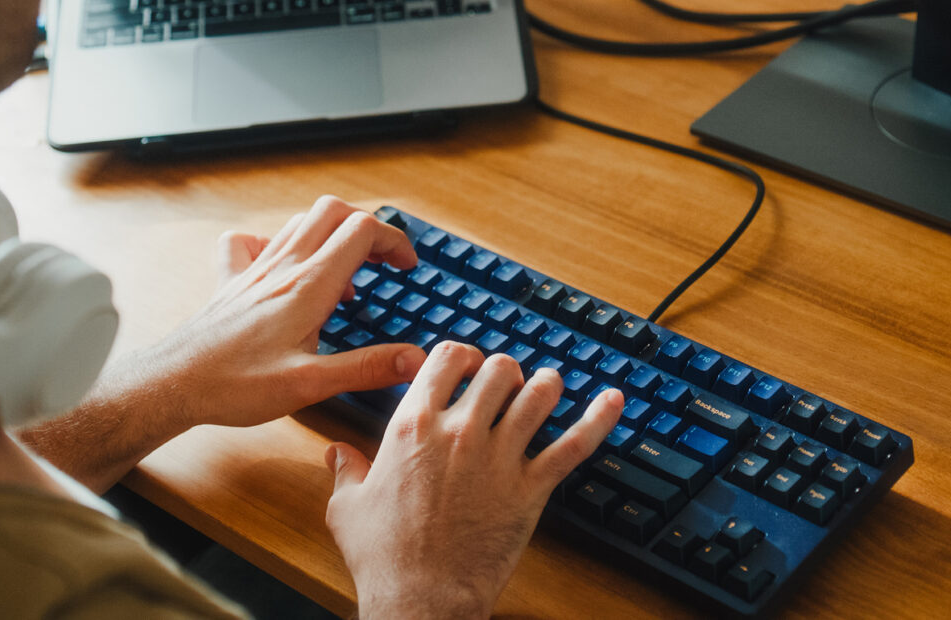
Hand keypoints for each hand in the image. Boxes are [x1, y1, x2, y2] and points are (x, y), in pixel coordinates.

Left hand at [162, 195, 425, 426]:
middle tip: (382, 262)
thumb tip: (415, 359)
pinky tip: (281, 266)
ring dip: (330, 233)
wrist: (175, 383)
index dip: (394, 241)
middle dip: (367, 227)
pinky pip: (251, 241)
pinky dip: (274, 242)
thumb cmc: (236, 384)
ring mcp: (254, 269)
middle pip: (333, 211)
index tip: (407, 267)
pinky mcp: (231, 280)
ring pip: (299, 223)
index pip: (362, 231)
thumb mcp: (311, 384)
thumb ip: (366, 368)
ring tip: (345, 271)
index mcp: (308, 286)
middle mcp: (282, 267)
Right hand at [325, 342, 624, 619]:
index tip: (467, 365)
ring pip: (538, 395)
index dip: (462, 355)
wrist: (420, 599)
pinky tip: (614, 401)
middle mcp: (460, 432)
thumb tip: (336, 453)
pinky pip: (575, 445)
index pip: (447, 359)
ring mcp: (499, 458)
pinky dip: (599, 419)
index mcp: (413, 426)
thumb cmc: (383, 557)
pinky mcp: (531, 488)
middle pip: (498, 369)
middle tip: (507, 383)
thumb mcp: (347, 507)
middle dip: (505, 371)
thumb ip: (345, 470)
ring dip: (546, 386)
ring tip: (548, 388)